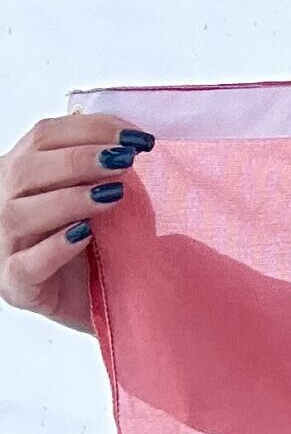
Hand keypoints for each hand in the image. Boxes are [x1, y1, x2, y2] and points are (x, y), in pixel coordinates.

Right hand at [0, 114, 153, 333]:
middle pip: (24, 171)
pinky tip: (86, 235)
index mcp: (21, 174)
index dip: (87, 129)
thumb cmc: (102, 245)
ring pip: (17, 214)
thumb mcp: (105, 198)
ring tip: (113, 194)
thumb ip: (106, 169)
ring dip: (69, 199)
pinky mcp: (16, 286)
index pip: (42, 137)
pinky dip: (56, 246)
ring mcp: (3, 248)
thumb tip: (130, 140)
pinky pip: (26, 264)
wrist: (107, 303)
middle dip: (77, 160)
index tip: (134, 136)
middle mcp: (2, 204)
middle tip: (123, 160)